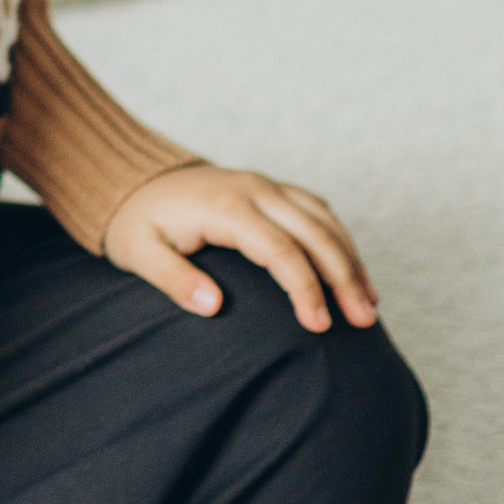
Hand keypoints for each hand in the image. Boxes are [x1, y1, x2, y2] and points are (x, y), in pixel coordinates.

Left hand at [101, 164, 377, 334]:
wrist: (134, 179)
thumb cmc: (137, 221)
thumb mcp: (137, 251)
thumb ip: (172, 278)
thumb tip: (212, 306)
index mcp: (225, 206)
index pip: (280, 249)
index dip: (305, 287)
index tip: (320, 324)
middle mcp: (254, 189)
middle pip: (315, 233)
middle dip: (344, 277)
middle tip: (363, 321)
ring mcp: (266, 185)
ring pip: (324, 219)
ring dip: (351, 259)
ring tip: (369, 303)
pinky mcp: (272, 188)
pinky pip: (317, 210)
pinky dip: (340, 239)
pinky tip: (352, 270)